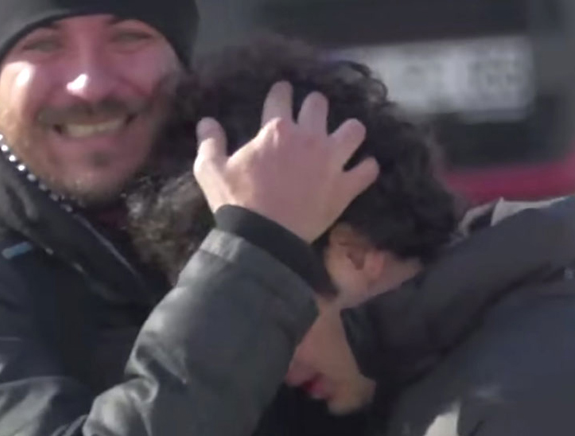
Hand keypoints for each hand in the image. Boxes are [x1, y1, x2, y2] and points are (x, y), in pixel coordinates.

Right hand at [193, 81, 378, 242]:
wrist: (263, 238)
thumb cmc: (236, 201)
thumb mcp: (211, 170)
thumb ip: (210, 142)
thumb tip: (206, 121)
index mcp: (276, 130)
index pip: (282, 96)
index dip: (281, 92)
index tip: (282, 93)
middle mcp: (308, 137)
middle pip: (319, 104)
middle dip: (314, 106)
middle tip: (310, 117)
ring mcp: (331, 161)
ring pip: (355, 129)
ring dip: (349, 132)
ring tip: (343, 139)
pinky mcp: (345, 187)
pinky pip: (368, 170)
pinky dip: (366, 169)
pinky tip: (360, 170)